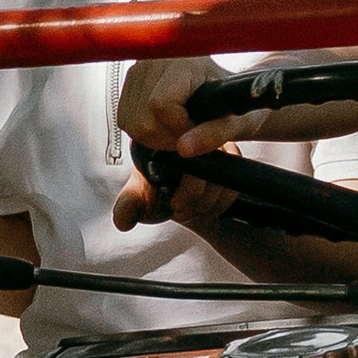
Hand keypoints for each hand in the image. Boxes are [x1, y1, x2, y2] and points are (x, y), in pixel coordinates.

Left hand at [110, 153, 239, 236]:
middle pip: (209, 175)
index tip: (175, 205)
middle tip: (182, 208)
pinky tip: (209, 205)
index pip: (187, 165)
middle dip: (196, 203)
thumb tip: (122, 221)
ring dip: (210, 205)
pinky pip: (235, 185)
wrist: (178, 200)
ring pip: (225, 183)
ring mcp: (214, 144)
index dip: (186, 194)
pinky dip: (223, 203)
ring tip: (193, 208)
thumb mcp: (138, 201)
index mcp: (164, 141)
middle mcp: (190, 136)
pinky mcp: (231, 155)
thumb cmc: (156, 195)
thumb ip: (127, 208)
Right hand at [116, 54, 273, 158]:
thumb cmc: (235, 102)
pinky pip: (125, 118)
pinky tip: (165, 123)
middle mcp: (155, 60)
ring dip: (155, 136)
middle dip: (166, 137)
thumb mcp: (235, 121)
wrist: (228, 88)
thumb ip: (213, 134)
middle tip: (190, 134)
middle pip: (142, 118)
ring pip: (130, 121)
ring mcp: (138, 68)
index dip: (178, 128)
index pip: (160, 104)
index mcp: (184, 62)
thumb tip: (184, 149)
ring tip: (180, 129)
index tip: (197, 129)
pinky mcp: (130, 80)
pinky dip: (144, 129)